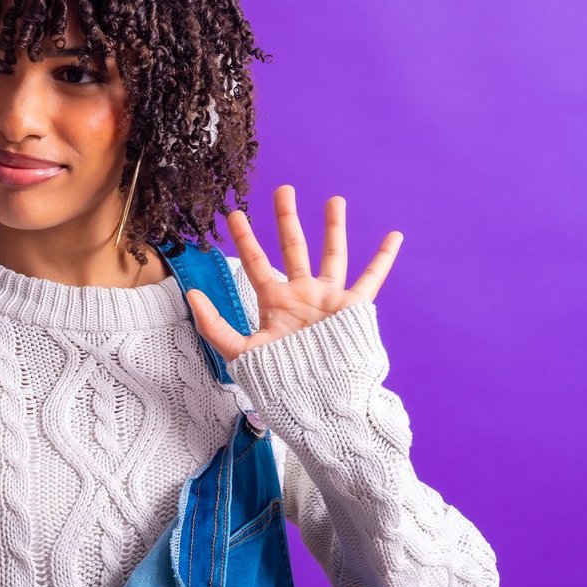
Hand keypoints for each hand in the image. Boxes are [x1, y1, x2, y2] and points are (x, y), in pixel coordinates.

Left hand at [187, 186, 401, 360]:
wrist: (317, 397)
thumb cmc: (279, 378)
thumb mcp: (240, 352)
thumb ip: (214, 326)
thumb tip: (191, 295)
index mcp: (275, 302)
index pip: (255, 261)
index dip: (245, 237)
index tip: (233, 213)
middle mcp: (302, 294)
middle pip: (293, 247)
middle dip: (287, 218)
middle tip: (283, 189)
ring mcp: (328, 299)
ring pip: (332, 254)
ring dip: (333, 227)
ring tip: (335, 199)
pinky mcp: (353, 308)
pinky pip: (372, 279)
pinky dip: (383, 259)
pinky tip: (394, 236)